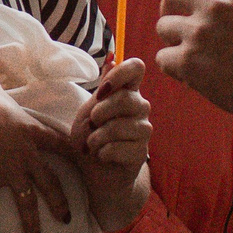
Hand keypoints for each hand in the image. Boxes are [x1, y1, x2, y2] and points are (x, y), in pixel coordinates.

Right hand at [0, 85, 74, 232]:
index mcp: (30, 132)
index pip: (58, 143)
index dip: (72, 150)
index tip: (84, 159)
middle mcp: (25, 157)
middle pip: (48, 183)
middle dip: (59, 202)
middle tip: (69, 218)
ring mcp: (9, 172)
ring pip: (26, 201)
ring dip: (32, 221)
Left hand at [66, 60, 151, 230]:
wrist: (95, 174)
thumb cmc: (90, 138)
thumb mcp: (88, 110)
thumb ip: (102, 88)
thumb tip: (111, 58)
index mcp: (127, 91)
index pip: (136, 67)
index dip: (121, 73)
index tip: (103, 89)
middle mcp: (140, 107)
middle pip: (127, 99)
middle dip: (100, 112)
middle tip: (91, 123)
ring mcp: (143, 130)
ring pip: (121, 126)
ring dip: (97, 136)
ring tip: (91, 144)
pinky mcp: (141, 153)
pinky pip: (119, 148)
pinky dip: (103, 153)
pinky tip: (101, 156)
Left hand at [155, 0, 232, 111]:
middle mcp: (215, 7)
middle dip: (167, 5)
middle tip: (171, 20)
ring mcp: (199, 33)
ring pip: (163, 26)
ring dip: (171, 39)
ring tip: (187, 53)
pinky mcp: (187, 61)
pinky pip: (162, 57)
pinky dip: (172, 66)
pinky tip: (186, 73)